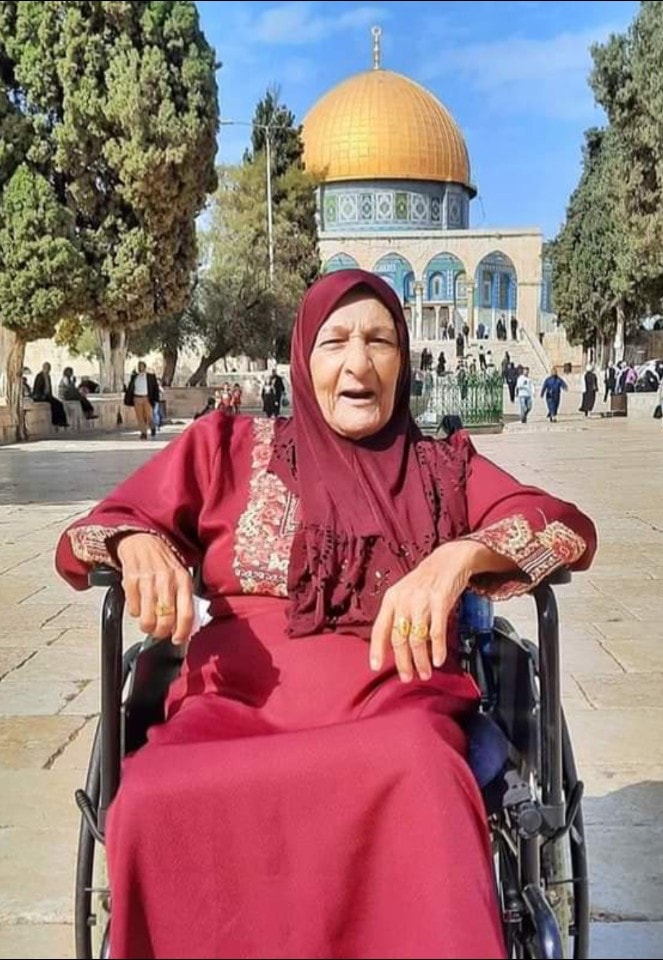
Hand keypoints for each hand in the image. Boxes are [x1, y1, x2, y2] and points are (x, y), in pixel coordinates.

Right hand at [115, 533, 193, 643]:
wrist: (142, 542)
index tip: (177, 639)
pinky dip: (136, 613)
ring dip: (148, 627)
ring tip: (149, 624)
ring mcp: (148, 580)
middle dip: (162, 633)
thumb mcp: (181, 576)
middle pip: (166, 620)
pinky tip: (139, 607)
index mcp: (183, 580)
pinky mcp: (130, 581)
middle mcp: (167, 580)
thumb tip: (188, 627)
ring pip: (148, 619)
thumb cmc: (164, 564)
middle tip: (160, 633)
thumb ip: (185, 599)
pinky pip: (133, 609)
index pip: (187, 614)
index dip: (182, 632)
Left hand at [369, 539, 515, 682]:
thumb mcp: (405, 594)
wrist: (448, 560)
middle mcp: (403, 600)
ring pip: (416, 639)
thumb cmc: (425, 581)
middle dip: (403, 662)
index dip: (377, 649)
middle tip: (407, 677)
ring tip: (425, 673)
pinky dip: (437, 649)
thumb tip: (393, 645)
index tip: (375, 667)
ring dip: (421, 660)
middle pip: (399, 638)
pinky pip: (436, 631)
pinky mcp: (440, 601)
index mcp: (391, 599)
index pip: (379, 628)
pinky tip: (438, 660)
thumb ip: (397, 616)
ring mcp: (421, 601)